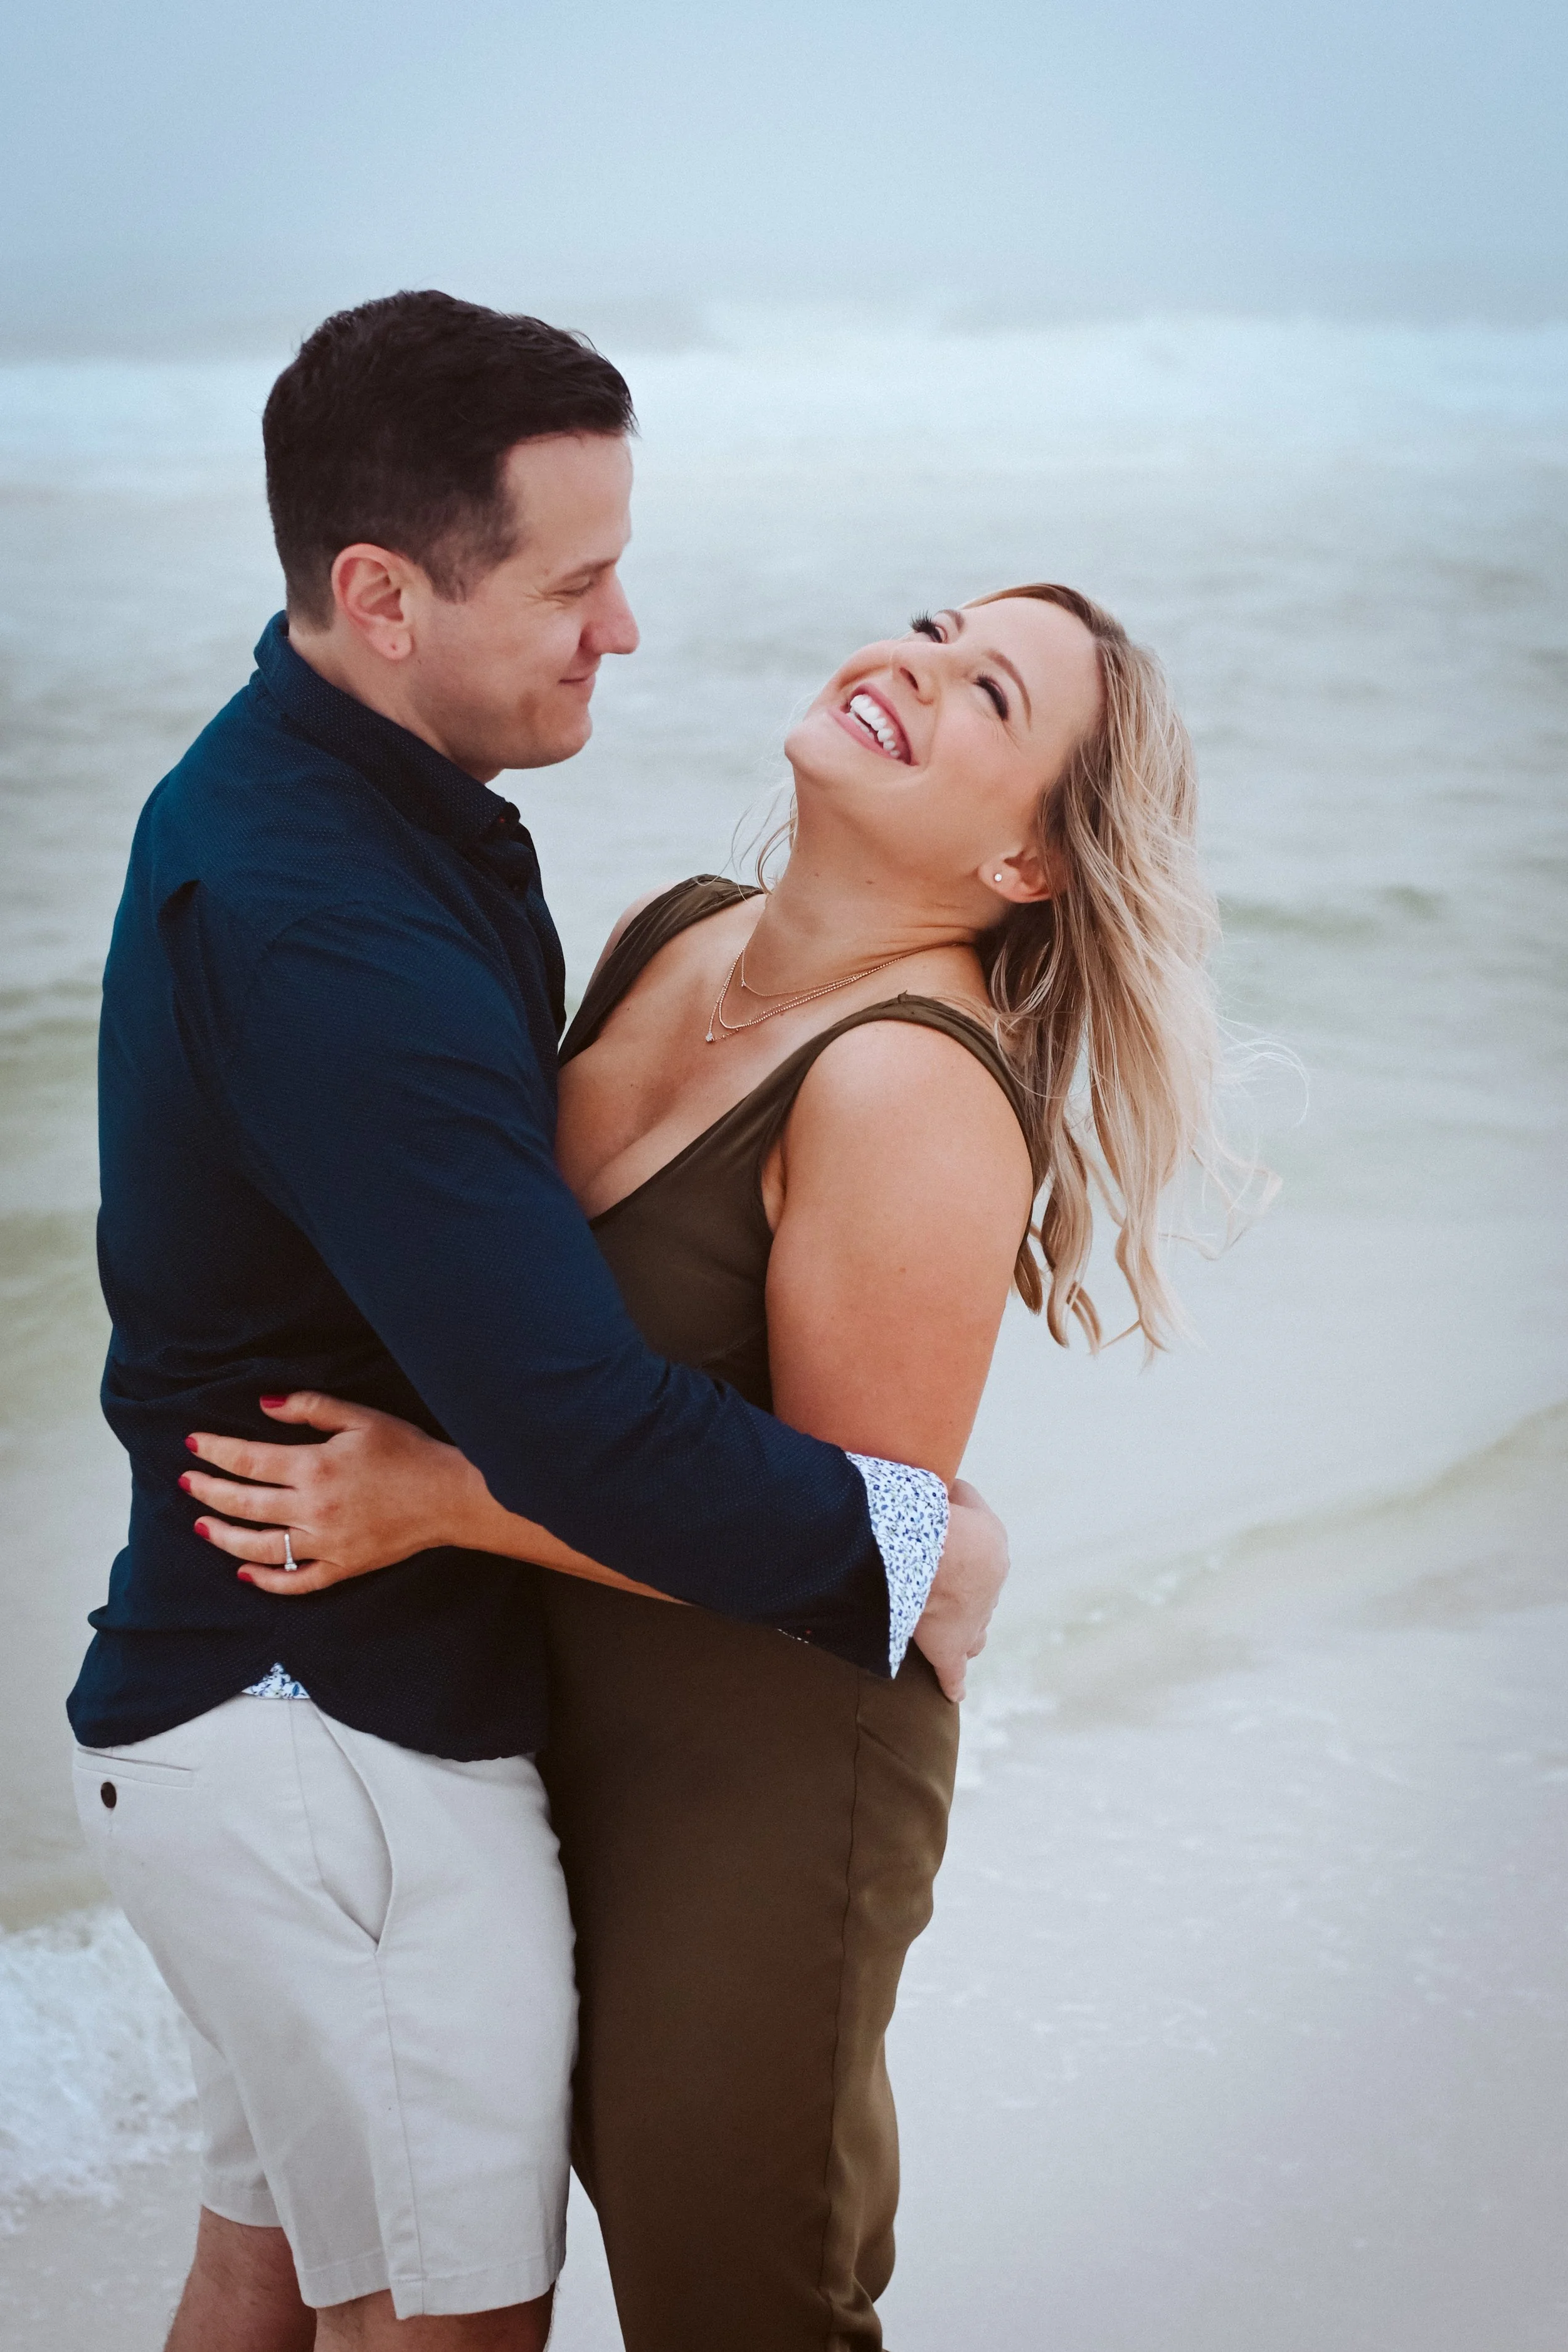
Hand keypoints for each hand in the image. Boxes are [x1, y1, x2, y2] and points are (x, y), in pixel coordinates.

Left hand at [181, 1393, 484, 1595]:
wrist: (451, 1496)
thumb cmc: (408, 1451)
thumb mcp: (361, 1418)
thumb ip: (310, 1408)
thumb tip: (264, 1404)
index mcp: (315, 1467)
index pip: (247, 1459)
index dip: (215, 1450)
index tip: (192, 1442)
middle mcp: (313, 1509)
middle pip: (243, 1503)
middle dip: (207, 1491)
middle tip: (187, 1481)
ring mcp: (326, 1544)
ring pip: (259, 1547)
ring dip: (223, 1537)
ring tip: (201, 1525)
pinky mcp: (342, 1567)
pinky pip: (295, 1582)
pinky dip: (266, 1581)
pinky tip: (245, 1572)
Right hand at [911, 1478, 1009, 1701]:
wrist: (936, 1554)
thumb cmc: (939, 1519)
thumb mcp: (955, 1496)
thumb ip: (955, 1495)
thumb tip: (949, 1487)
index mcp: (992, 1550)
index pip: (983, 1551)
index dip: (964, 1551)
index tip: (947, 1550)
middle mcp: (990, 1590)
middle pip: (981, 1597)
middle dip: (966, 1595)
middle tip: (943, 1591)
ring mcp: (972, 1622)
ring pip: (975, 1634)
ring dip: (964, 1633)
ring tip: (948, 1631)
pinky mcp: (950, 1649)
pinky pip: (954, 1674)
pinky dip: (954, 1683)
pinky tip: (955, 1692)